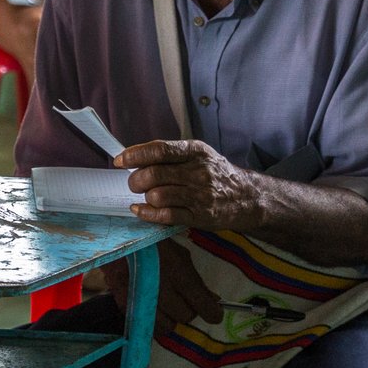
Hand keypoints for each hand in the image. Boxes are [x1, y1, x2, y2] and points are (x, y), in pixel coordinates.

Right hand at [101, 242, 221, 330]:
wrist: (117, 240)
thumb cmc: (153, 243)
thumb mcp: (180, 256)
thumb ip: (196, 281)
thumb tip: (212, 299)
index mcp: (178, 273)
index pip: (202, 305)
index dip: (212, 313)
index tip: (214, 314)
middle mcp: (162, 289)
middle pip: (185, 316)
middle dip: (188, 311)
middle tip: (184, 302)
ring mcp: (142, 299)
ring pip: (167, 326)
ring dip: (170, 319)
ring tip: (167, 309)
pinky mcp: (125, 304)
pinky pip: (145, 325)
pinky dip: (153, 322)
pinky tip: (153, 312)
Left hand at [118, 139, 262, 230]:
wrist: (248, 197)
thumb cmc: (215, 174)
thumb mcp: (199, 155)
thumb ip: (170, 155)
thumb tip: (133, 158)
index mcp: (196, 152)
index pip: (160, 150)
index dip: (135, 155)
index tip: (120, 160)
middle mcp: (199, 172)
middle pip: (154, 175)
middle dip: (136, 180)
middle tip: (135, 183)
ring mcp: (200, 196)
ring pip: (157, 196)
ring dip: (144, 197)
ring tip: (147, 195)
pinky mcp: (199, 217)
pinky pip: (164, 216)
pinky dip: (147, 213)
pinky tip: (142, 209)